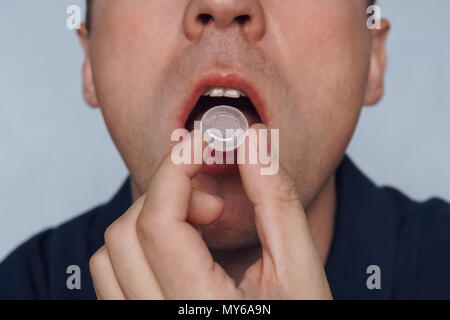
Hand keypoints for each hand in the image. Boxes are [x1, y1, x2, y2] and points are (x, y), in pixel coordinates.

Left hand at [89, 126, 331, 298]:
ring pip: (108, 255)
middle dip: (167, 195)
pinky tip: (179, 245)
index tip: (204, 144)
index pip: (159, 223)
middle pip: (126, 232)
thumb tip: (252, 141)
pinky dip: (138, 244)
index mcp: (202, 310)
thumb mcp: (300, 269)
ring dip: (149, 218)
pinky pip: (111, 276)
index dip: (176, 168)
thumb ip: (277, 202)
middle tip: (213, 201)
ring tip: (197, 225)